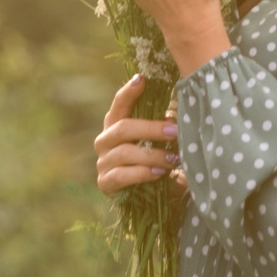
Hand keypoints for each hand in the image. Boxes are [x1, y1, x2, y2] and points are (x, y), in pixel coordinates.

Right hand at [93, 73, 184, 194]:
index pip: (119, 104)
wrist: (147, 197)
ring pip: (125, 153)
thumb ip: (162, 127)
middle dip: (151, 129)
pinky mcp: (105, 183)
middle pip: (123, 128)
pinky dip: (142, 174)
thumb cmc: (154, 162)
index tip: (142, 79)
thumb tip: (173, 118)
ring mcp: (102, 161)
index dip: (128, 91)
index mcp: (116, 124)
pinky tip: (159, 174)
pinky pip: (122, 176)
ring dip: (152, 155)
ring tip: (173, 159)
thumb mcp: (158, 142)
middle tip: (174, 131)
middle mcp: (105, 140)